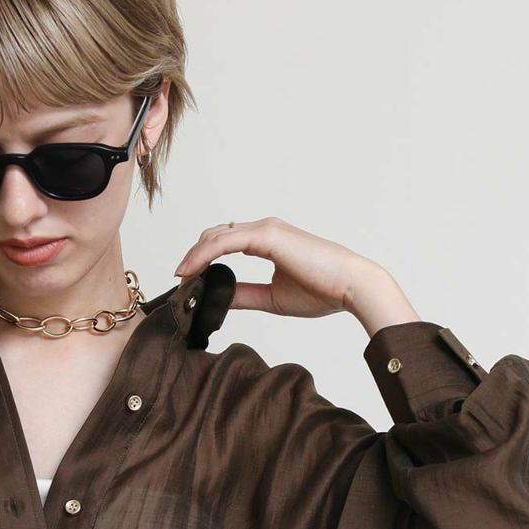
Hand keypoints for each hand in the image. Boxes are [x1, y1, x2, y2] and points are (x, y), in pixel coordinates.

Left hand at [173, 217, 415, 328]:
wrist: (350, 287)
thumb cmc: (322, 291)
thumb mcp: (271, 297)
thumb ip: (244, 294)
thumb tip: (219, 299)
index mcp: (267, 241)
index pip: (224, 244)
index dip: (202, 260)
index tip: (186, 281)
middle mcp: (264, 230)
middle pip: (215, 237)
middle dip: (193, 257)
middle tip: (177, 282)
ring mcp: (266, 230)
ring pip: (216, 237)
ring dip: (193, 256)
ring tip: (179, 277)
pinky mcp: (268, 236)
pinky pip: (226, 242)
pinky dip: (205, 255)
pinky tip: (191, 271)